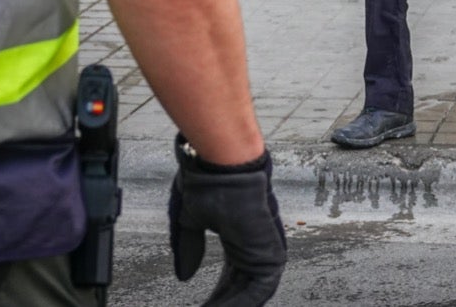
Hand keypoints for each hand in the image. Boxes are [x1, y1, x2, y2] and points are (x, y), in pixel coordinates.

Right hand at [169, 134, 286, 305]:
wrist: (223, 164)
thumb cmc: (209, 180)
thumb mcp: (191, 220)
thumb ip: (190, 247)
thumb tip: (184, 275)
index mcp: (240, 236)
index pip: (232, 276)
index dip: (218, 294)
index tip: (203, 306)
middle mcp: (254, 244)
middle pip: (241, 288)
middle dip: (223, 303)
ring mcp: (264, 249)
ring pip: (252, 292)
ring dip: (231, 306)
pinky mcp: (271, 253)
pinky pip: (261, 290)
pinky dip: (243, 304)